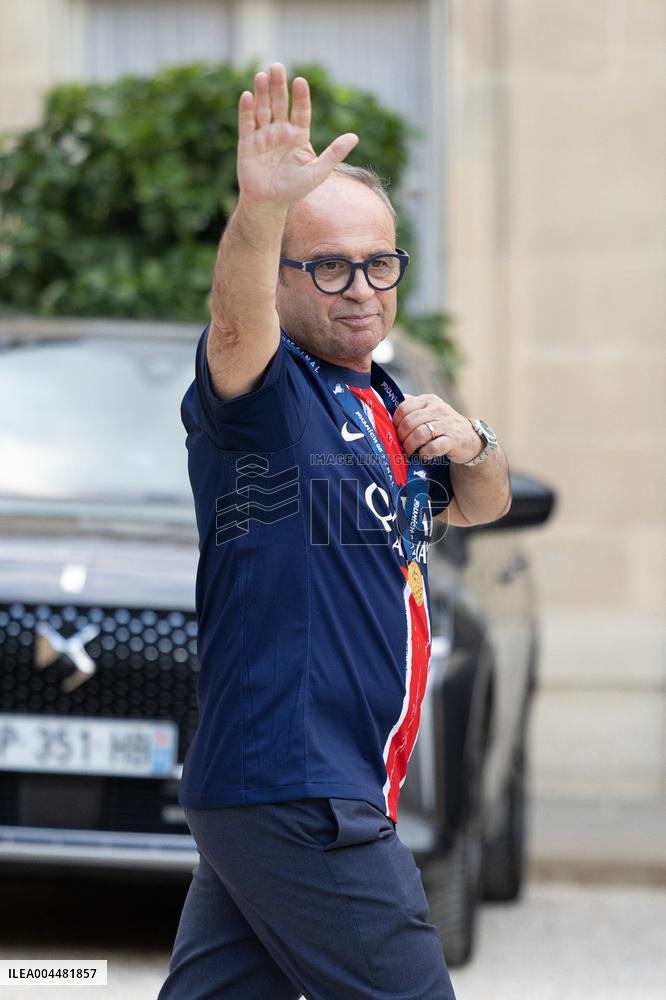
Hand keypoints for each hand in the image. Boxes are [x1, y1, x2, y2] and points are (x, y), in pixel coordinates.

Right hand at [237, 63, 358, 206]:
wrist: (269, 203)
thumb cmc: (294, 189)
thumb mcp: (318, 173)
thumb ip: (334, 154)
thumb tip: (355, 136)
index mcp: (298, 135)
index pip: (301, 111)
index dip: (301, 97)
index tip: (301, 81)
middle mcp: (280, 131)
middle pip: (280, 104)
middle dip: (278, 86)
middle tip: (277, 67)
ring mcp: (263, 135)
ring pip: (263, 109)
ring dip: (262, 93)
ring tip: (262, 75)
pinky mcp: (247, 143)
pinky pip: (247, 123)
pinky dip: (246, 110)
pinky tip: (247, 95)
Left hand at [392, 394, 483, 463]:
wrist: (469, 439)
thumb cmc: (442, 426)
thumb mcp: (428, 412)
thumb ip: (411, 410)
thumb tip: (385, 412)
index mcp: (428, 400)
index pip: (404, 407)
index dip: (395, 422)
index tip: (395, 432)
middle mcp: (438, 409)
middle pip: (409, 422)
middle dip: (401, 437)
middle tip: (401, 445)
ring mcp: (446, 424)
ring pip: (419, 434)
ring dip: (410, 446)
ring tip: (410, 452)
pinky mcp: (453, 440)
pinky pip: (433, 447)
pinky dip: (424, 453)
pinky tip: (423, 455)